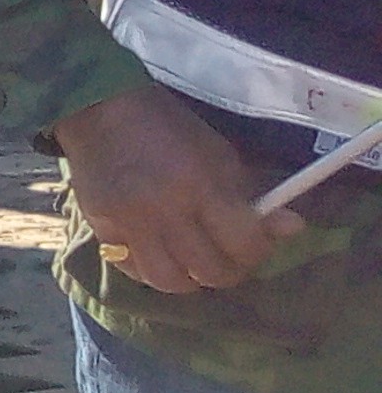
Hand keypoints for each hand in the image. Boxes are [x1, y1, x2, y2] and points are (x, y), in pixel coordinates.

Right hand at [53, 84, 301, 293]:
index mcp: (201, 185)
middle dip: (228, 270)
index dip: (258, 251)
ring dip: (189, 279)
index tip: (257, 245)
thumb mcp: (219, 154)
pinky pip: (133, 270)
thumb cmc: (169, 129)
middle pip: (209, 271)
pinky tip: (161, 257)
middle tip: (229, 258)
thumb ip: (250, 197)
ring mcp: (129, 224)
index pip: (243, 243)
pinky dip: (152, 271)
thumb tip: (292, 228)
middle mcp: (165, 210)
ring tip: (194, 265)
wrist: (100, 111)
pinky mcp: (101, 229)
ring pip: (168, 281)